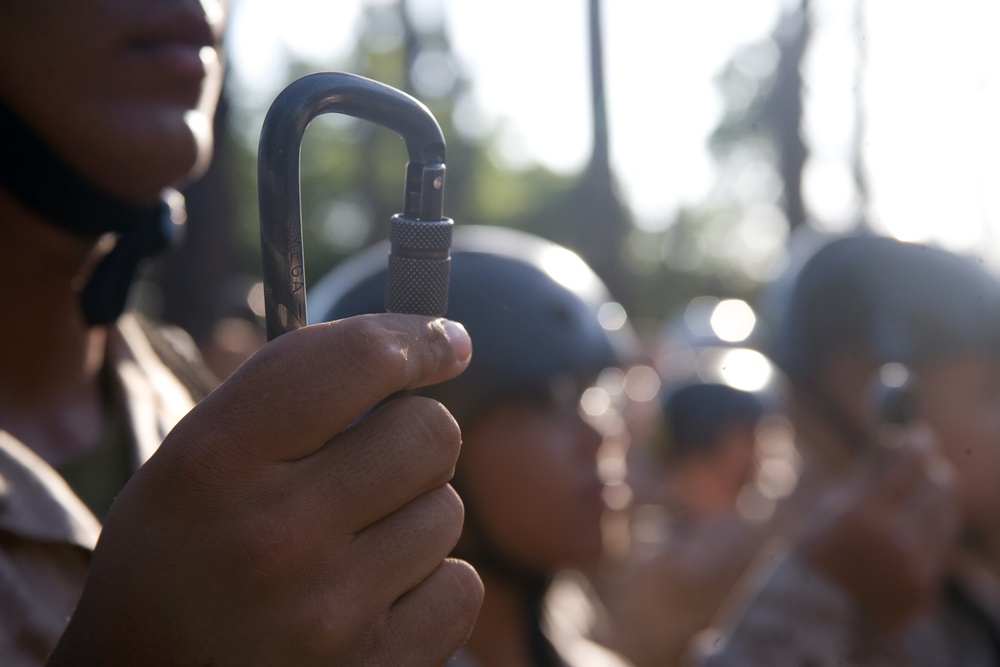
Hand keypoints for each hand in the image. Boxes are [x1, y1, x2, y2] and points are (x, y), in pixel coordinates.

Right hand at [50, 315, 482, 665]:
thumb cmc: (180, 557)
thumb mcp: (193, 459)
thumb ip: (292, 393)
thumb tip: (432, 344)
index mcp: (215, 463)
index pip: (355, 362)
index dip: (416, 340)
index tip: (447, 342)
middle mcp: (274, 535)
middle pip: (429, 433)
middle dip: (414, 438)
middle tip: (377, 463)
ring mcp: (328, 612)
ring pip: (448, 511)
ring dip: (413, 518)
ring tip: (350, 548)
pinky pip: (460, 586)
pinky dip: (429, 587)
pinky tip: (371, 598)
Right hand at [798, 424, 957, 634]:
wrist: (812, 620)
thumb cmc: (813, 555)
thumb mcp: (828, 509)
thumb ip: (866, 477)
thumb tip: (895, 438)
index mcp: (863, 515)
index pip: (909, 462)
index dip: (914, 444)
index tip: (915, 437)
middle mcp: (896, 541)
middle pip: (940, 486)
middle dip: (930, 473)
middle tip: (919, 467)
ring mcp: (915, 569)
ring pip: (946, 516)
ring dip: (932, 503)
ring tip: (908, 506)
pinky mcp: (926, 590)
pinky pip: (939, 549)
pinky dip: (925, 537)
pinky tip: (901, 541)